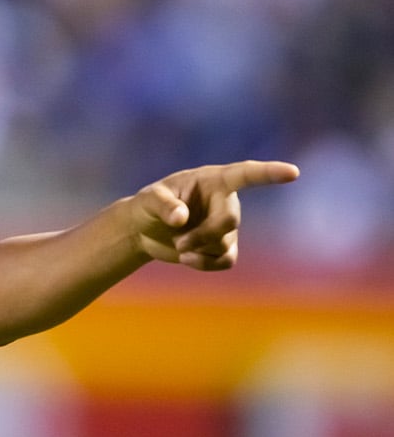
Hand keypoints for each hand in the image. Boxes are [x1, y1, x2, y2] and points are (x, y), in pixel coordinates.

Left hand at [131, 160, 299, 270]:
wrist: (144, 230)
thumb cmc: (147, 206)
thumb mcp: (147, 200)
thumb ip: (163, 205)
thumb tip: (181, 219)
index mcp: (212, 180)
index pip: (245, 174)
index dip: (269, 173)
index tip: (292, 173)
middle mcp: (226, 200)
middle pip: (229, 221)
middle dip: (204, 235)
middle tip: (180, 243)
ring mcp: (228, 224)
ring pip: (224, 243)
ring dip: (198, 249)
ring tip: (179, 244)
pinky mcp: (224, 246)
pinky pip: (227, 260)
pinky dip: (206, 264)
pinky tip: (187, 260)